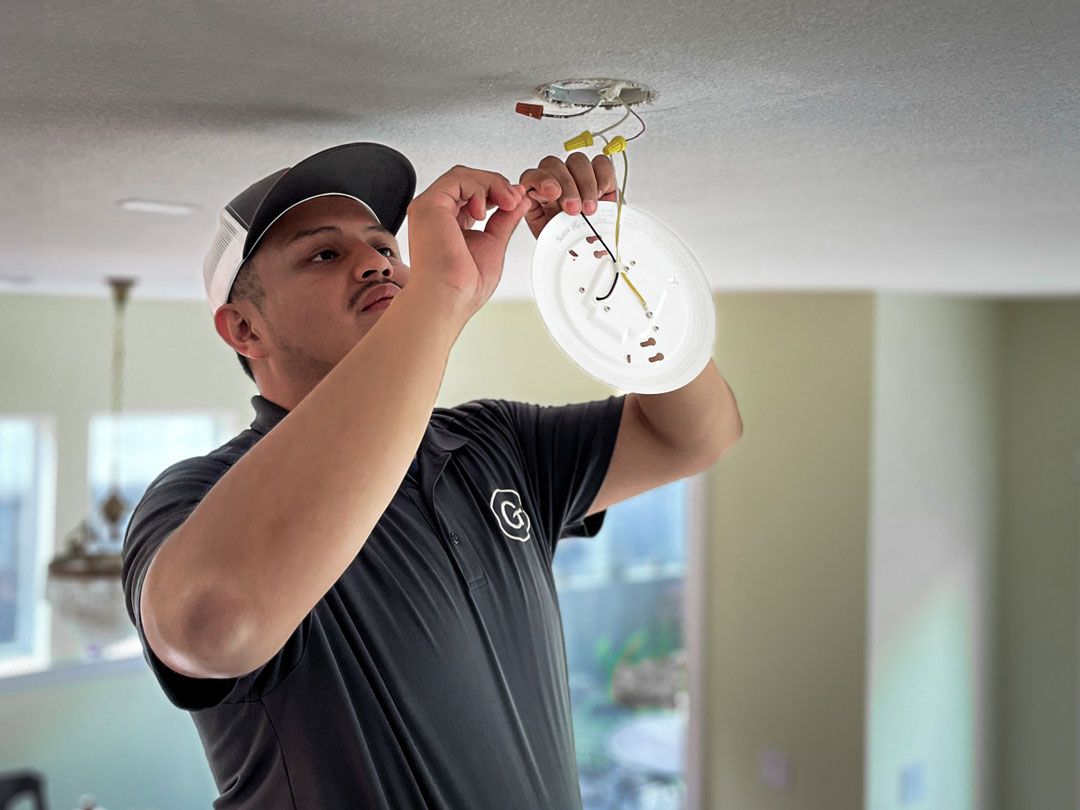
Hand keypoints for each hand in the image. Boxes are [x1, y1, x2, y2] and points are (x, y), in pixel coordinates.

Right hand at [406, 165, 529, 318]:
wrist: (448, 299)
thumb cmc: (463, 287)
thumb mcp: (494, 244)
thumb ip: (505, 220)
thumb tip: (519, 201)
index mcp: (450, 224)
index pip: (472, 195)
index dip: (497, 192)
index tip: (517, 200)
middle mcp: (436, 215)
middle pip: (467, 181)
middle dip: (496, 185)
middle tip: (515, 199)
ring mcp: (430, 209)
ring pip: (463, 176)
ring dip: (492, 184)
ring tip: (507, 202)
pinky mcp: (428, 205)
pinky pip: (456, 179)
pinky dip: (478, 188)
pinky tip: (486, 210)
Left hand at [520, 153, 617, 238]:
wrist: (590, 252)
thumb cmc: (568, 244)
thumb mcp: (551, 235)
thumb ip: (544, 211)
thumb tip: (538, 193)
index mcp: (537, 194)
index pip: (531, 175)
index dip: (540, 180)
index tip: (552, 194)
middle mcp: (556, 180)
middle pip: (554, 165)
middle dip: (566, 186)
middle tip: (574, 209)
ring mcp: (577, 175)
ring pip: (577, 161)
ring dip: (585, 184)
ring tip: (590, 210)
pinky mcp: (600, 175)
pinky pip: (601, 163)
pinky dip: (603, 178)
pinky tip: (601, 195)